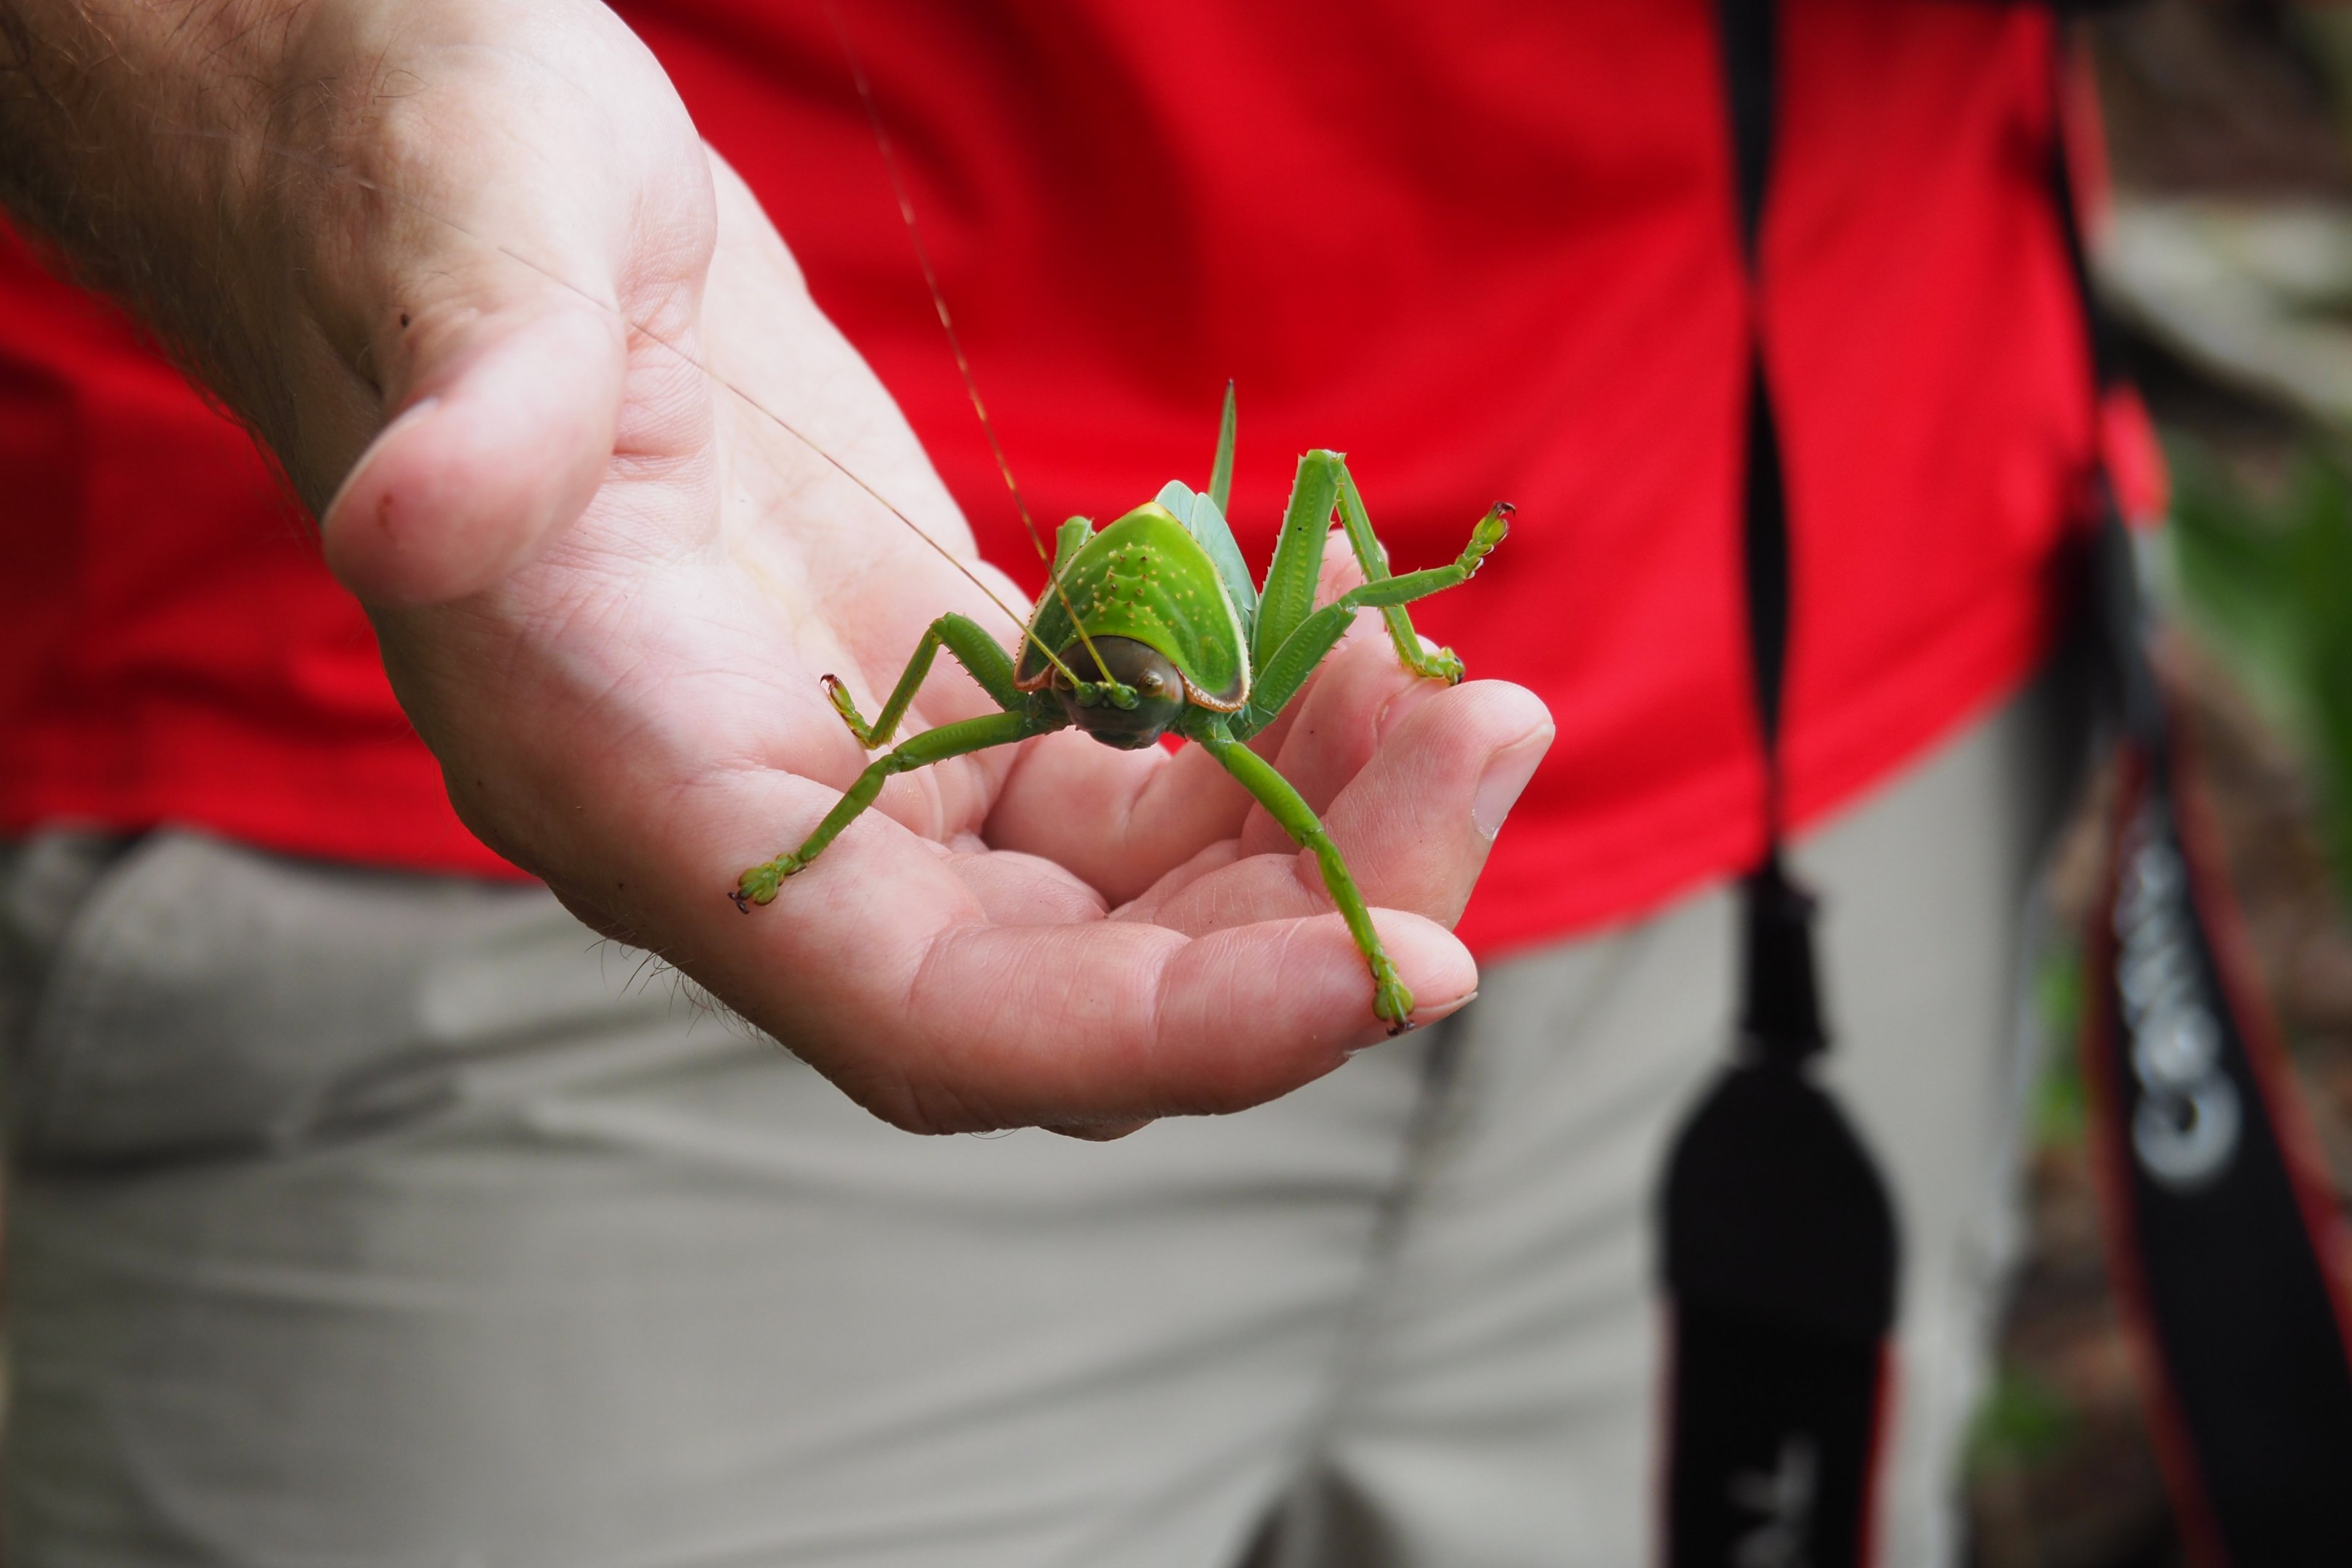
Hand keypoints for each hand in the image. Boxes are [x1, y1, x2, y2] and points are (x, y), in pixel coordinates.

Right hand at [2, 0, 1553, 1133]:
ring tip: (1460, 692)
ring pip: (1126, 897)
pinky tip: (1349, 644)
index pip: (930, 1018)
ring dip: (1312, 829)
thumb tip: (409, 518)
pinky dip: (1260, 740)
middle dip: (1305, 916)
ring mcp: (859, 764)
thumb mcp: (464, 253)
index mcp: (640, 789)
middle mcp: (765, 828)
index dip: (1161, 1033)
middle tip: (1491, 746)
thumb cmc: (425, 188)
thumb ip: (470, 408)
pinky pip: (1129, 778)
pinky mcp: (927, 681)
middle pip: (1074, 985)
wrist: (430, 163)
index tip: (1398, 971)